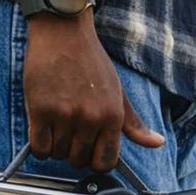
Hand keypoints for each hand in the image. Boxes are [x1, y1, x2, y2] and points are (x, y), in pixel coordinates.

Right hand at [23, 13, 163, 172]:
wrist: (63, 32)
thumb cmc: (90, 60)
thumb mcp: (118, 91)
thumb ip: (133, 123)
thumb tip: (156, 143)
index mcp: (112, 115)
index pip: (105, 162)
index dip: (95, 162)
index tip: (88, 153)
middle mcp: (91, 118)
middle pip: (79, 161)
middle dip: (73, 154)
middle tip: (70, 136)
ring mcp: (65, 115)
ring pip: (58, 154)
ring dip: (56, 147)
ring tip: (57, 126)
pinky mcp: (41, 110)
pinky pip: (39, 147)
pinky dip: (40, 146)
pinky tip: (43, 130)